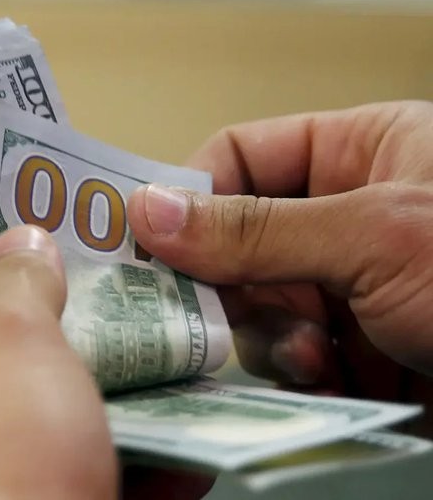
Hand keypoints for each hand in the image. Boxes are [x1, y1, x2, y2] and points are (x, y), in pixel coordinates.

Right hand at [127, 101, 432, 436]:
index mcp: (359, 155)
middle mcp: (345, 218)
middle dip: (224, 280)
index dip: (192, 193)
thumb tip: (155, 212)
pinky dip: (290, 371)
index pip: (240, 158)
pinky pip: (284, 354)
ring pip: (255, 304)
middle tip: (203, 311)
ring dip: (266, 334)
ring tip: (307, 351)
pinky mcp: (353, 348)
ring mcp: (346, 287)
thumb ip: (257, 228)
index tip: (153, 237)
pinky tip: (324, 375)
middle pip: (237, 240)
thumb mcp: (377, 236)